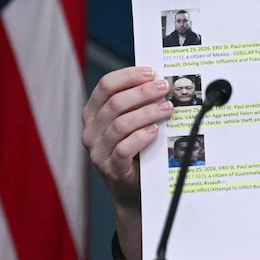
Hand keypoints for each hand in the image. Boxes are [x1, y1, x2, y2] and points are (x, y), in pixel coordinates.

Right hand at [81, 66, 172, 258]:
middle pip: (115, 102)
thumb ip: (138, 102)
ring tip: (167, 108)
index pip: (106, 85)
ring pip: (120, 124)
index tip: (151, 72)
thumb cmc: (135, 147)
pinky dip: (140, 137)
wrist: (133, 188)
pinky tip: (155, 131)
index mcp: (94, 112)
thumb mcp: (132, 121)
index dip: (129, 75)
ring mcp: (98, 150)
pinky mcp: (110, 168)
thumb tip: (160, 79)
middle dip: (143, 92)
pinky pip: (123, 149)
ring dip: (147, 113)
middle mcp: (91, 130)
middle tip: (165, 87)